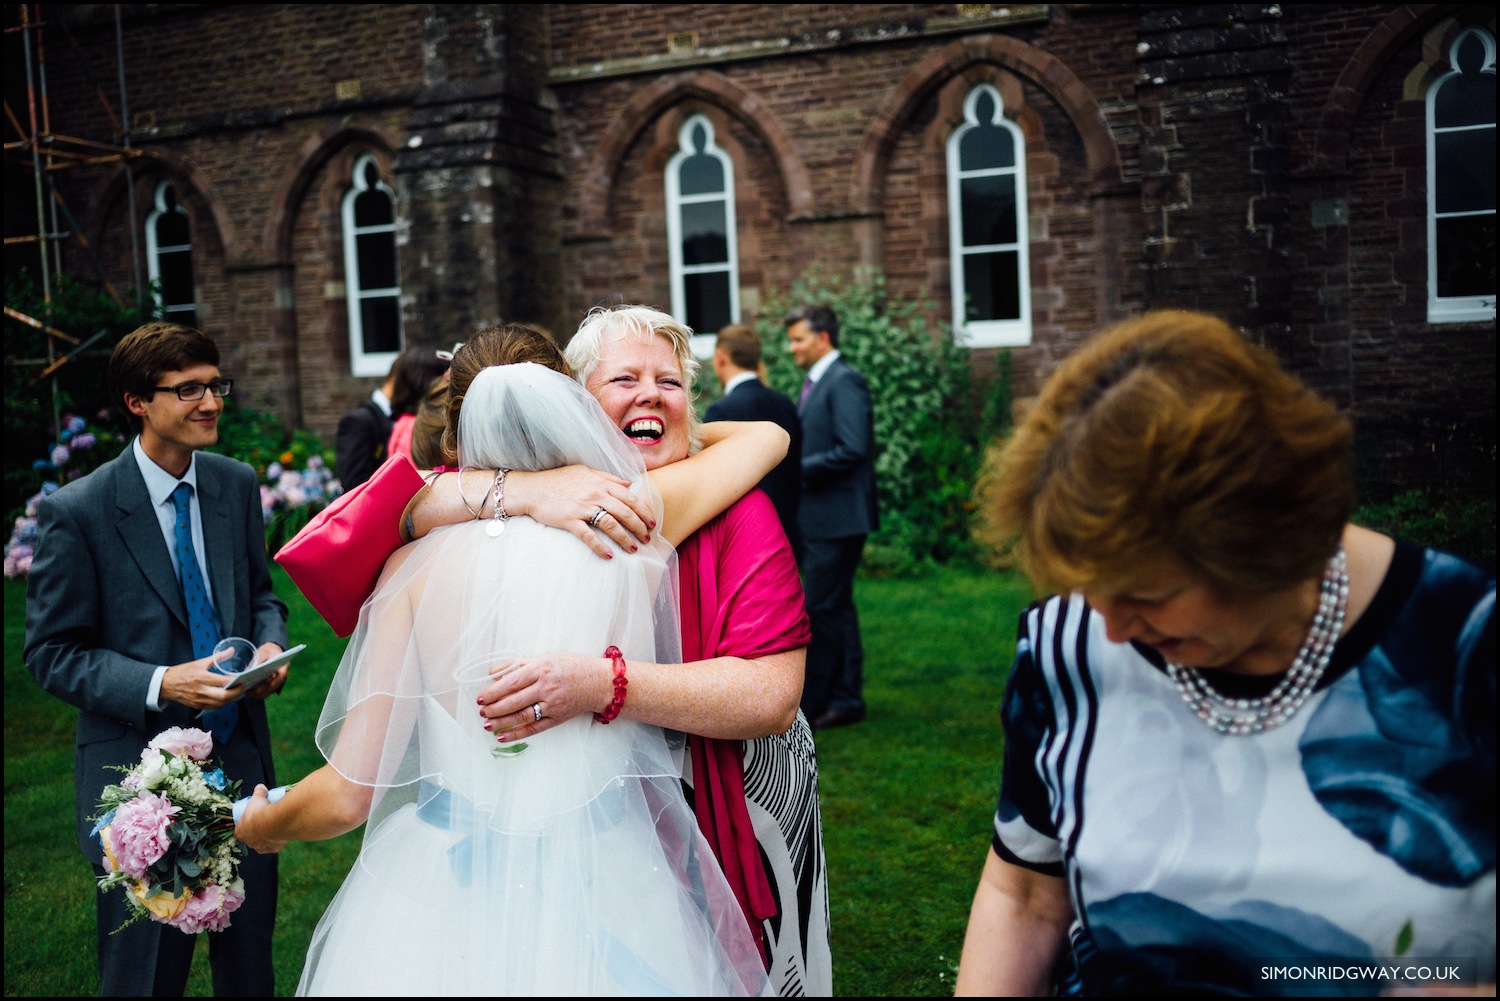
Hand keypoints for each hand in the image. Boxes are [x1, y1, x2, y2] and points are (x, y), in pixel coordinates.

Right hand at [160, 651, 247, 710]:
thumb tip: (231, 650)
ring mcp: (198, 700)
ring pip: (220, 704)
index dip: (235, 682)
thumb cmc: (182, 672)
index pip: (223, 682)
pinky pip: (213, 707)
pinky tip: (228, 698)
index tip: (243, 678)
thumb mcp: (200, 662)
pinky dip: (222, 703)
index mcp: (201, 677)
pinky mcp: (197, 706)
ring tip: (238, 692)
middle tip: (243, 687)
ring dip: (231, 700)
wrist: (165, 684)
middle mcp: (200, 690)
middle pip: (223, 696)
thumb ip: (217, 657)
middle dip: (236, 693)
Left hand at [234, 784, 287, 853]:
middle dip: (256, 831)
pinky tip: (280, 835)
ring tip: (273, 827)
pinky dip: (276, 841)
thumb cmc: (261, 811)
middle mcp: (249, 842)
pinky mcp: (272, 849)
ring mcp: (260, 847)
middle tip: (264, 821)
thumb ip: (258, 792)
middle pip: (251, 837)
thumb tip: (260, 787)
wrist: (274, 822)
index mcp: (240, 832)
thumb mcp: (258, 798)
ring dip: (266, 837)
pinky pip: (274, 845)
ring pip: (262, 843)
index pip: (240, 829)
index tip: (252, 817)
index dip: (245, 824)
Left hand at [243, 642, 289, 700]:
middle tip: (254, 690)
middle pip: (275, 685)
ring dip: (260, 694)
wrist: (271, 653)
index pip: (282, 673)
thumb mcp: (263, 652)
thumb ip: (259, 660)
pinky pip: (266, 693)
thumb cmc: (267, 652)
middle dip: (264, 688)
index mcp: (284, 665)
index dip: (276, 679)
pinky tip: (249, 694)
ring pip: (270, 691)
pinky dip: (258, 695)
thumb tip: (251, 670)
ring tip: (249, 693)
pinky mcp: (271, 686)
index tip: (268, 682)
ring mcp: (277, 682)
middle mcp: (283, 676)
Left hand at [474, 651, 611, 742]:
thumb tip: (494, 673)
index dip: (494, 691)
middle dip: (494, 708)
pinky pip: (534, 728)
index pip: (512, 682)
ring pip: (522, 715)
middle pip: (515, 700)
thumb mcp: (547, 657)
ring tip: (487, 724)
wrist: (600, 682)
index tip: (480, 697)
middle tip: (481, 711)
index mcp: (543, 669)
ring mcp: (553, 705)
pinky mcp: (558, 718)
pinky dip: (517, 734)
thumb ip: (520, 664)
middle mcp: (547, 687)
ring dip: (502, 721)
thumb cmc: (573, 666)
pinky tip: (502, 736)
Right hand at [507, 466, 654, 558]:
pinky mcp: (569, 520)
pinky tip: (609, 556)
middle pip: (624, 512)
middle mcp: (594, 494)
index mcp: (600, 483)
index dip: (643, 510)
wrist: (532, 488)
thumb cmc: (558, 480)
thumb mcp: (585, 472)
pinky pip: (588, 536)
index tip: (652, 522)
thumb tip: (629, 484)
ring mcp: (582, 507)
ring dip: (624, 538)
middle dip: (639, 527)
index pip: (629, 497)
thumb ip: (608, 478)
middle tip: (647, 538)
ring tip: (632, 549)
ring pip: (610, 524)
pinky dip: (600, 547)